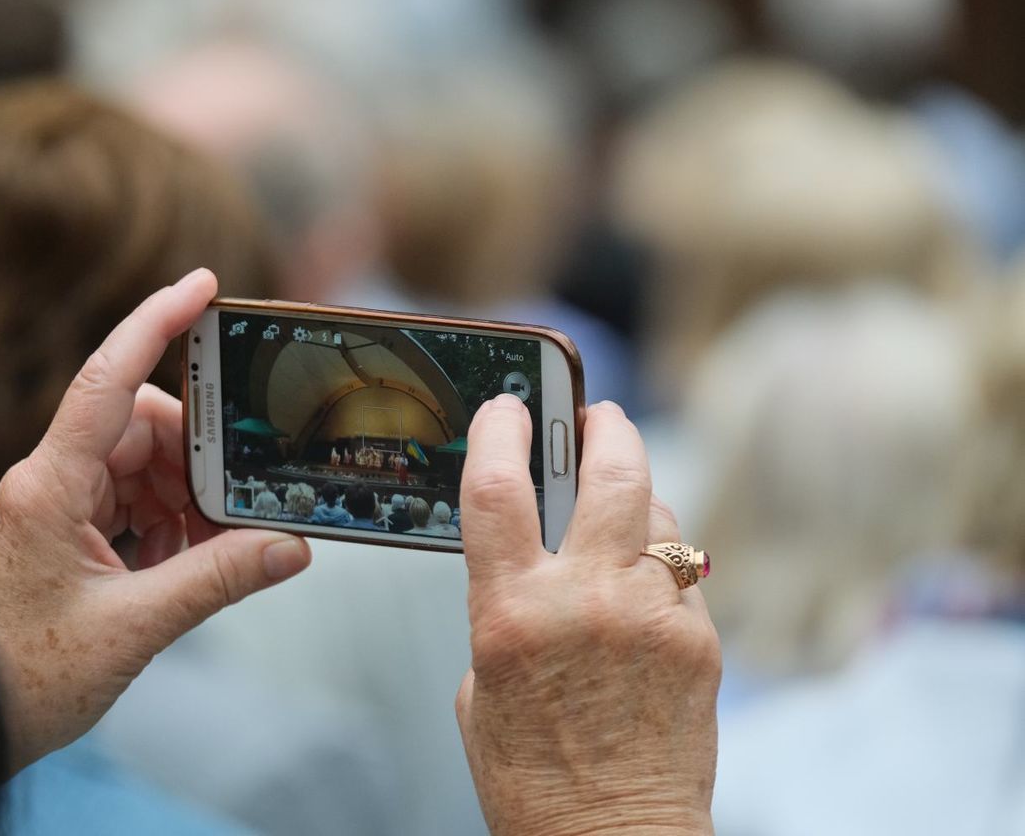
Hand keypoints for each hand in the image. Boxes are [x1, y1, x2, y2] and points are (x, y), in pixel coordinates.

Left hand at [0, 269, 311, 771]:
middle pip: (144, 427)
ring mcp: (62, 504)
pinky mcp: (74, 529)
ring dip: (189, 500)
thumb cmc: (27, 678)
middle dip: (200, 458)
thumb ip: (217, 581)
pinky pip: (140, 499)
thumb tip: (291, 546)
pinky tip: (184, 567)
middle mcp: (52, 481)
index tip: (202, 285)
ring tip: (210, 551)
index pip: (106, 383)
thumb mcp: (133, 629)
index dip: (153, 324)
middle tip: (241, 503)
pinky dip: (174, 525)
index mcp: (48, 488)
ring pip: (148, 464)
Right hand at [456, 395, 719, 834]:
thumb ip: (507, 606)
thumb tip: (537, 554)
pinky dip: (659, 563)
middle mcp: (588, 602)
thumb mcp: (481, 683)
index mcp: (512, 613)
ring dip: (634, 499)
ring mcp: (654, 616)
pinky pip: (681, 568)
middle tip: (597, 413)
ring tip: (615, 514)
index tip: (506, 407)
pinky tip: (641, 590)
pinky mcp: (701, 639)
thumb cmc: (532, 776)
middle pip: (612, 467)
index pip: (498, 487)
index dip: (499, 429)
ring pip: (657, 511)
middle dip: (605, 423)